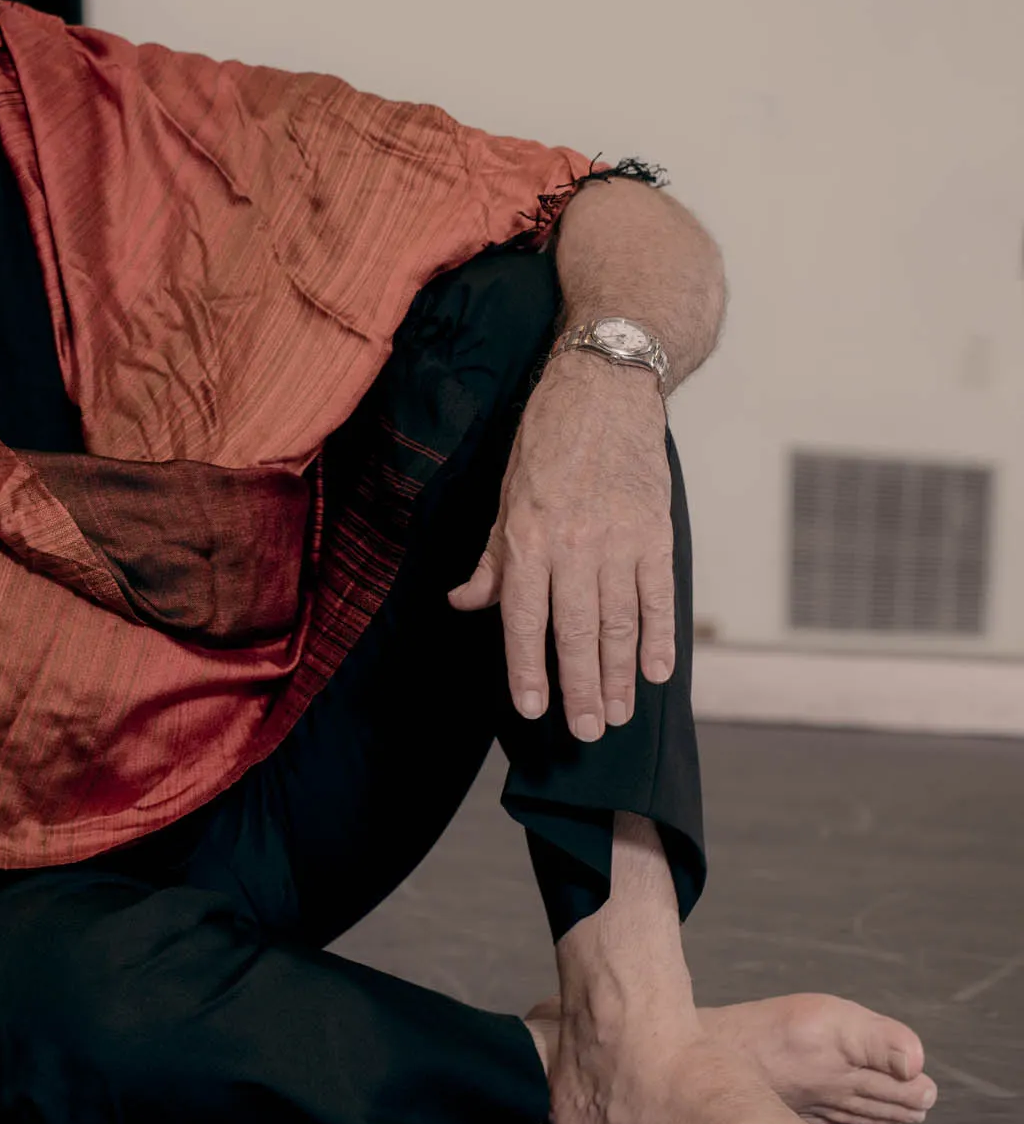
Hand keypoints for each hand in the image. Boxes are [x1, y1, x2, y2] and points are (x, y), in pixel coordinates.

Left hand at [446, 350, 674, 737]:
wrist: (604, 390)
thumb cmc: (546, 442)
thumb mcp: (505, 497)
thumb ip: (492, 560)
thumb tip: (464, 602)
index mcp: (527, 538)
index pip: (523, 619)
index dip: (527, 668)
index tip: (534, 710)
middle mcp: (572, 545)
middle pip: (576, 632)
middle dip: (580, 689)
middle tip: (585, 732)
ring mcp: (619, 541)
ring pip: (619, 624)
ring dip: (619, 675)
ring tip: (617, 714)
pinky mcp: (656, 533)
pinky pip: (658, 597)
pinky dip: (660, 638)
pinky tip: (656, 673)